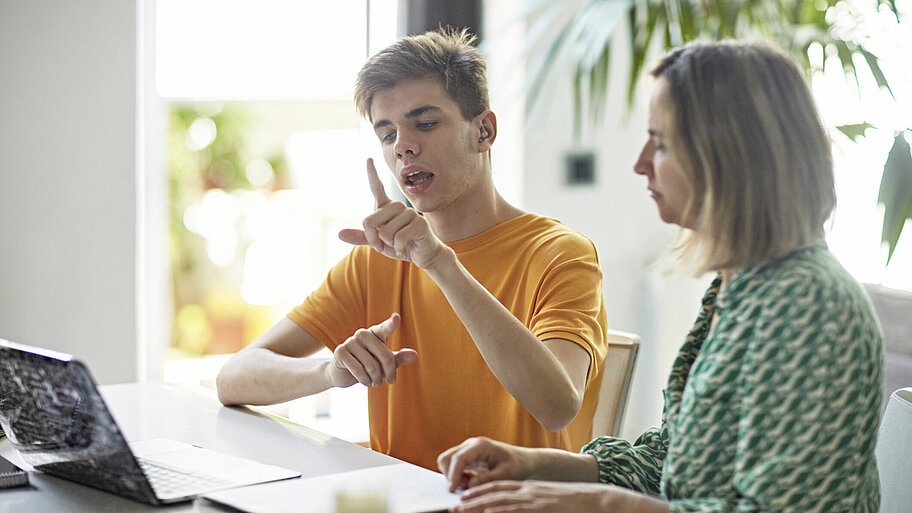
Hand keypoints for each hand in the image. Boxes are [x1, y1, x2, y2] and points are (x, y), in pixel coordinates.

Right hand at [327, 313, 417, 387]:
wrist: (343, 373)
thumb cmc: (369, 365)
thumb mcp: (386, 362)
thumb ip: (400, 358)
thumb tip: (415, 355)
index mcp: (375, 333)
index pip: (385, 328)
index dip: (391, 324)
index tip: (397, 317)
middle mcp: (362, 334)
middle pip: (385, 355)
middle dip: (390, 372)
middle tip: (390, 381)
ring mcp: (350, 341)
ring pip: (372, 366)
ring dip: (376, 379)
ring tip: (376, 382)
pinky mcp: (340, 352)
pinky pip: (359, 370)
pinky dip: (365, 380)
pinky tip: (366, 382)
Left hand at [338, 159, 445, 268]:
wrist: (422, 255)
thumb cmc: (400, 245)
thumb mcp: (378, 243)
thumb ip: (362, 237)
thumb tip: (339, 234)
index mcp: (387, 207)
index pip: (377, 187)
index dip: (372, 173)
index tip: (368, 159)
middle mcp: (398, 206)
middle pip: (370, 221)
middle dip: (373, 239)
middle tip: (384, 244)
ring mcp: (410, 213)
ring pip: (385, 232)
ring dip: (388, 245)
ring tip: (398, 244)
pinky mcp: (420, 224)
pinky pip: (398, 238)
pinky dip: (398, 248)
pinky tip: (405, 247)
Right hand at [438, 437, 536, 492]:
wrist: (523, 461)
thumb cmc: (517, 466)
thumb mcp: (506, 475)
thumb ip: (487, 479)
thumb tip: (468, 486)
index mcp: (480, 445)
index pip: (459, 458)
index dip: (453, 474)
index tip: (452, 490)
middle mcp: (470, 445)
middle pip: (447, 458)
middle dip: (451, 475)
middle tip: (466, 488)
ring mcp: (467, 450)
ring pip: (447, 462)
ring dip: (454, 477)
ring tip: (472, 484)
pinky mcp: (467, 457)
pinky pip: (453, 467)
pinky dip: (458, 477)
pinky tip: (472, 482)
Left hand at [452, 480, 616, 512]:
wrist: (597, 500)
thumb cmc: (574, 504)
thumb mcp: (548, 502)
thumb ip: (531, 505)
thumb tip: (512, 509)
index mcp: (530, 489)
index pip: (499, 487)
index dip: (480, 492)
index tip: (463, 498)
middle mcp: (529, 491)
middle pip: (495, 492)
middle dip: (473, 499)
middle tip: (454, 507)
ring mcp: (535, 498)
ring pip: (501, 500)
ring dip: (479, 505)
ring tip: (462, 510)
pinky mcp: (543, 507)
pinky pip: (518, 509)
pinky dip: (502, 510)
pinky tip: (489, 512)